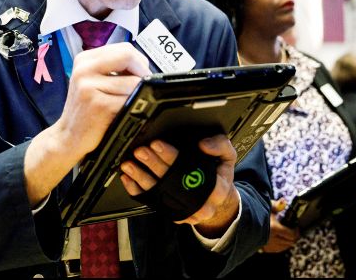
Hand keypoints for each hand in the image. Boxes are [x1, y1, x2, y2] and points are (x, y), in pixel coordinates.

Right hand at [57, 43, 149, 157]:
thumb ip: (113, 69)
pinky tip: (125, 113)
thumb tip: (144, 66)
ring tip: (130, 103)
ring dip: (139, 93)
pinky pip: (130, 99)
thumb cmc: (86, 110)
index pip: (124, 48)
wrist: (68, 137)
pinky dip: (134, 106)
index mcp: (84, 59)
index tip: (141, 76)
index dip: (139, 62)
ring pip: (133, 81)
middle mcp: (84, 69)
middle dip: (142, 72)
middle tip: (143, 87)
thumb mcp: (92, 81)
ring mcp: (89, 86)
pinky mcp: (99, 105)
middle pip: (128, 57)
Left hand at [120, 134, 239, 237]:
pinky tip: (128, 179)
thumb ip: (220, 145)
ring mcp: (183, 209)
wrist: (216, 199)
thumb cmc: (218, 173)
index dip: (171, 156)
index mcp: (215, 186)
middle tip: (140, 151)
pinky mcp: (170, 211)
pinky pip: (151, 202)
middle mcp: (199, 201)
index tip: (157, 144)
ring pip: (158, 193)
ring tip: (129, 164)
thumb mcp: (227, 156)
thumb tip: (205, 145)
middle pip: (170, 181)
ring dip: (141, 177)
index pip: (190, 168)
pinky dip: (137, 190)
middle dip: (153, 164)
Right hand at [261, 199, 299, 252]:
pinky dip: (281, 246)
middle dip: (294, 237)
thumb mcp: (267, 206)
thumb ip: (277, 205)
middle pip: (290, 242)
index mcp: (274, 228)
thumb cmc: (256, 212)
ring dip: (288, 242)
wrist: (243, 220)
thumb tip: (284, 201)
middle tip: (293, 230)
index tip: (296, 227)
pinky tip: (280, 240)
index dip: (296, 231)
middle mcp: (272, 238)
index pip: (292, 235)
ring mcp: (268, 245)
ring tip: (287, 235)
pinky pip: (277, 250)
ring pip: (284, 247)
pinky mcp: (264, 248)